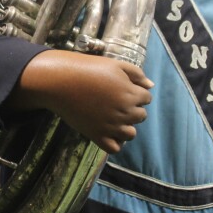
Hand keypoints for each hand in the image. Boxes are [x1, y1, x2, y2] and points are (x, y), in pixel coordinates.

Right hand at [11, 50, 153, 153]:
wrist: (61, 81)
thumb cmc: (88, 68)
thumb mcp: (115, 64)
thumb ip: (136, 74)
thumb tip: (151, 86)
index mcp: (130, 94)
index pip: (147, 98)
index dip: (137, 92)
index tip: (123, 89)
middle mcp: (124, 112)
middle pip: (141, 116)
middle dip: (133, 108)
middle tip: (116, 101)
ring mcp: (111, 126)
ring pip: (131, 134)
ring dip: (126, 126)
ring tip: (114, 117)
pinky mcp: (97, 136)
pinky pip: (115, 148)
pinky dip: (115, 142)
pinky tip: (108, 131)